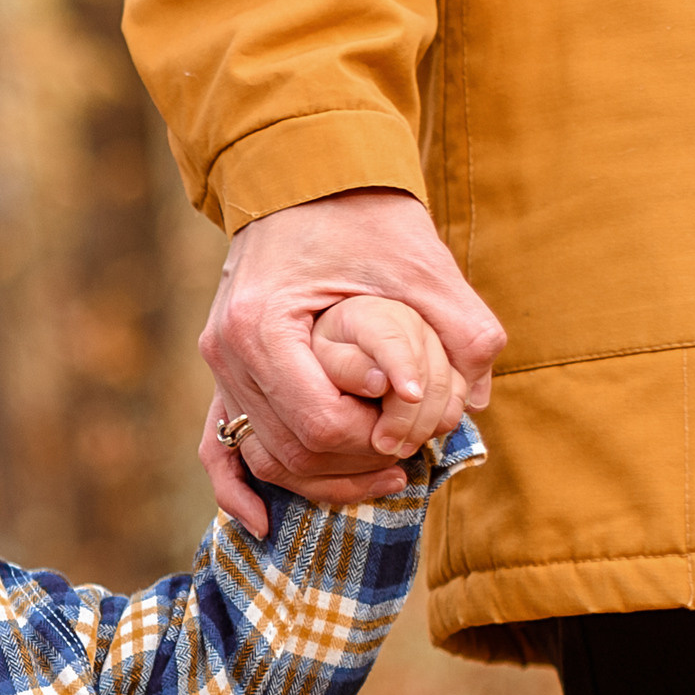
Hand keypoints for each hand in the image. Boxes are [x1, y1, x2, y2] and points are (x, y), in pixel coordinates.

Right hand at [197, 189, 504, 532]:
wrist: (304, 171)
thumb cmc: (361, 213)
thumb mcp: (420, 261)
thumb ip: (459, 326)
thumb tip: (477, 399)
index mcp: (264, 326)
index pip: (320, 426)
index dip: (373, 442)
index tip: (414, 431)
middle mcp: (228, 353)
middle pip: (288, 454)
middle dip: (352, 469)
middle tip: (408, 462)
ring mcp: (219, 365)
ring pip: (262, 459)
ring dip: (318, 481)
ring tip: (380, 472)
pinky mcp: (224, 371)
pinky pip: (217, 449)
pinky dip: (237, 491)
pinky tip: (264, 523)